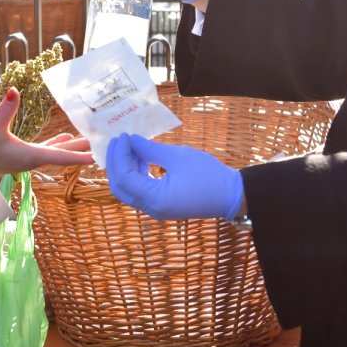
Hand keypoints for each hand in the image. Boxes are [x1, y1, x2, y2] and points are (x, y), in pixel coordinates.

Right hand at [0, 88, 92, 176]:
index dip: (79, 156)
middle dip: (84, 149)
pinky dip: (60, 144)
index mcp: (31, 155)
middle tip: (104, 145)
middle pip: (65, 154)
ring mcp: (32, 157)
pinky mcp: (27, 154)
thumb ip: (5, 111)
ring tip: (92, 140)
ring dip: (75, 147)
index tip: (97, 156)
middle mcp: (36, 159)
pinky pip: (49, 149)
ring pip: (59, 152)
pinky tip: (68, 137)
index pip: (61, 157)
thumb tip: (13, 91)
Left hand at [106, 133, 244, 221]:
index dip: (119, 155)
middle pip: (120, 187)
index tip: (123, 136)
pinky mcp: (161, 205)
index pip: (124, 177)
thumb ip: (150, 149)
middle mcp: (151, 208)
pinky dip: (136, 175)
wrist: (231, 195)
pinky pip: (140, 191)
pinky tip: (140, 158)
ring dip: (124, 168)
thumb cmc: (208, 175)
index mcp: (155, 199)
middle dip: (115, 163)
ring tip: (129, 146)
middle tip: (117, 141)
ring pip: (128, 190)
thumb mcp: (177, 156)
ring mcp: (155, 209)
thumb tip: (131, 140)